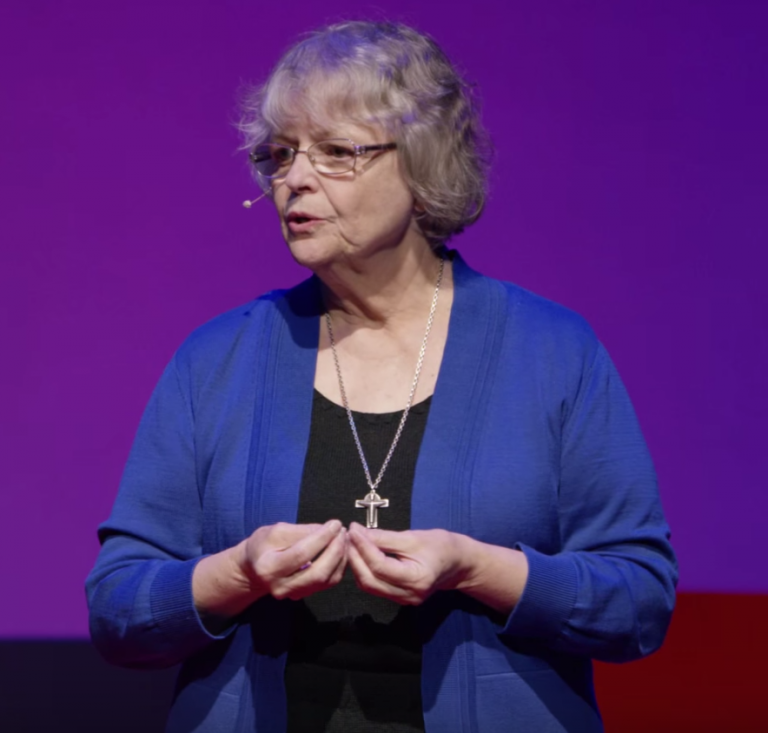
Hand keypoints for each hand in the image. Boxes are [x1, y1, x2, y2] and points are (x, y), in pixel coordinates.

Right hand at [238, 519, 347, 601]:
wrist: (253, 570)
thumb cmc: (262, 546)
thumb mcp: (275, 531)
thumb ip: (301, 531)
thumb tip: (328, 529)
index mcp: (269, 568)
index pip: (302, 554)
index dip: (322, 538)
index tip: (335, 523)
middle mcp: (281, 587)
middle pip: (317, 573)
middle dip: (335, 550)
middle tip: (343, 531)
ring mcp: (293, 595)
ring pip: (326, 580)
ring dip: (340, 558)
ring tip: (344, 538)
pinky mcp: (304, 595)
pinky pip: (328, 583)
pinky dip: (339, 566)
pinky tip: (341, 550)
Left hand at [347, 522, 468, 604]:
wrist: (458, 564)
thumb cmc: (440, 546)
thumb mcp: (413, 537)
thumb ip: (384, 537)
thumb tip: (358, 532)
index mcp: (416, 579)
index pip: (379, 566)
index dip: (363, 547)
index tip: (353, 529)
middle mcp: (408, 595)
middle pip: (370, 580)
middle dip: (355, 557)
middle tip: (348, 536)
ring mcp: (403, 600)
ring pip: (369, 585)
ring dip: (356, 564)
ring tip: (351, 543)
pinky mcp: (399, 598)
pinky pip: (375, 586)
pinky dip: (364, 571)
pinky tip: (360, 554)